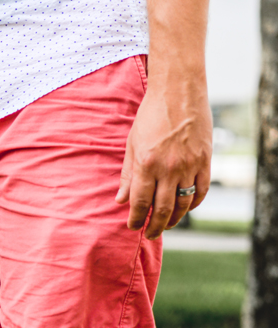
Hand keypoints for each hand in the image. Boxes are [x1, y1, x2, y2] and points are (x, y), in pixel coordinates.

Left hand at [116, 78, 211, 238]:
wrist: (178, 93)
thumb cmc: (150, 117)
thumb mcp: (131, 144)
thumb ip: (128, 174)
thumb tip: (121, 200)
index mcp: (146, 164)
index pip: (140, 202)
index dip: (136, 218)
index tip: (132, 226)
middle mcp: (168, 168)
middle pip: (162, 208)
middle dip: (154, 226)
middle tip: (149, 234)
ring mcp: (189, 165)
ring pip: (184, 204)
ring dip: (175, 219)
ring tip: (166, 225)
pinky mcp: (205, 160)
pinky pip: (201, 190)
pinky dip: (194, 203)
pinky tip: (186, 208)